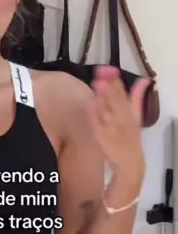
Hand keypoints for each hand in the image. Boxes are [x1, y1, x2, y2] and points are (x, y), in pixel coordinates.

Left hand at [88, 66, 146, 185]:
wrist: (130, 163)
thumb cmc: (131, 137)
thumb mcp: (137, 117)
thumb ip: (138, 97)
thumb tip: (145, 80)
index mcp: (132, 114)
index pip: (125, 95)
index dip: (117, 82)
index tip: (110, 70)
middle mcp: (122, 120)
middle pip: (115, 101)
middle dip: (109, 88)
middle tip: (101, 73)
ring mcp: (111, 128)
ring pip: (106, 111)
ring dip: (101, 98)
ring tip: (96, 84)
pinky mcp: (101, 137)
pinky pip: (96, 124)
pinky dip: (93, 114)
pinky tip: (89, 103)